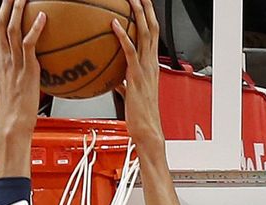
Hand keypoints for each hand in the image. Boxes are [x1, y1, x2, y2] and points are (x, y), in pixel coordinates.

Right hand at [0, 0, 45, 176]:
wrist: (12, 126)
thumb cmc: (11, 116)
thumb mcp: (5, 93)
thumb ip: (9, 80)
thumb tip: (15, 77)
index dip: (0, 16)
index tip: (5, 5)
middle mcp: (3, 60)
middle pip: (2, 25)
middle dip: (6, 6)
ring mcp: (13, 64)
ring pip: (13, 29)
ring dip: (19, 10)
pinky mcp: (26, 70)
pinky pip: (30, 44)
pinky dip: (36, 29)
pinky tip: (44, 17)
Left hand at [111, 0, 163, 148]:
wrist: (147, 130)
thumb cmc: (139, 116)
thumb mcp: (130, 95)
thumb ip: (124, 84)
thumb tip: (115, 81)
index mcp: (151, 66)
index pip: (151, 36)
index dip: (148, 19)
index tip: (142, 6)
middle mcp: (151, 64)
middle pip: (152, 28)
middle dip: (146, 9)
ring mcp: (145, 69)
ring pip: (144, 34)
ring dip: (137, 14)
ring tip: (130, 0)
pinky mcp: (137, 76)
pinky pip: (130, 51)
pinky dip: (123, 36)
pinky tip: (113, 25)